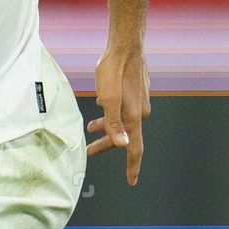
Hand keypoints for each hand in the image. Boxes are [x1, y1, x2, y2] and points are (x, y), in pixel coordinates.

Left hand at [87, 45, 150, 184]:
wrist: (125, 46)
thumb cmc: (113, 70)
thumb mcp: (108, 98)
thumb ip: (114, 123)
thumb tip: (123, 145)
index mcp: (133, 117)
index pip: (134, 149)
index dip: (132, 167)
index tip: (131, 181)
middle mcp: (140, 112)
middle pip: (124, 136)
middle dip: (106, 144)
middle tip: (88, 150)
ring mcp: (140, 102)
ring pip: (122, 122)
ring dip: (107, 128)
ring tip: (90, 129)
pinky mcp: (137, 92)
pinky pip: (124, 110)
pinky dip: (112, 115)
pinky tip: (102, 107)